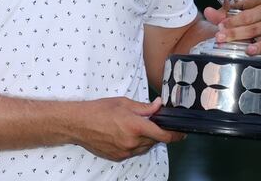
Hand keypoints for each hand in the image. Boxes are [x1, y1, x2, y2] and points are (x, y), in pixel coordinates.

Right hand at [71, 97, 185, 160]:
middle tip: (151, 122)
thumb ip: (144, 107)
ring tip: (135, 126)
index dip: (175, 135)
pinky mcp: (118, 156)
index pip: (163, 135)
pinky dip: (135, 144)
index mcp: (135, 126)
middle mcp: (132, 141)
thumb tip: (158, 105)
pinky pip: (134, 152)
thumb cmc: (98, 110)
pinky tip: (126, 134)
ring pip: (145, 147)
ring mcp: (125, 151)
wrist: (79, 124)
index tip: (181, 133)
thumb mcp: (124, 103)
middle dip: (156, 132)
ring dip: (146, 139)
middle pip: (154, 141)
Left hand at [204, 2, 260, 60]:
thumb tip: (208, 11)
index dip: (233, 20)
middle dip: (237, 34)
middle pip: (254, 27)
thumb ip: (222, 16)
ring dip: (259, 45)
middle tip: (224, 38)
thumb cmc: (251, 24)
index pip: (247, 14)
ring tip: (249, 50)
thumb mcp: (236, 19)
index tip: (221, 25)